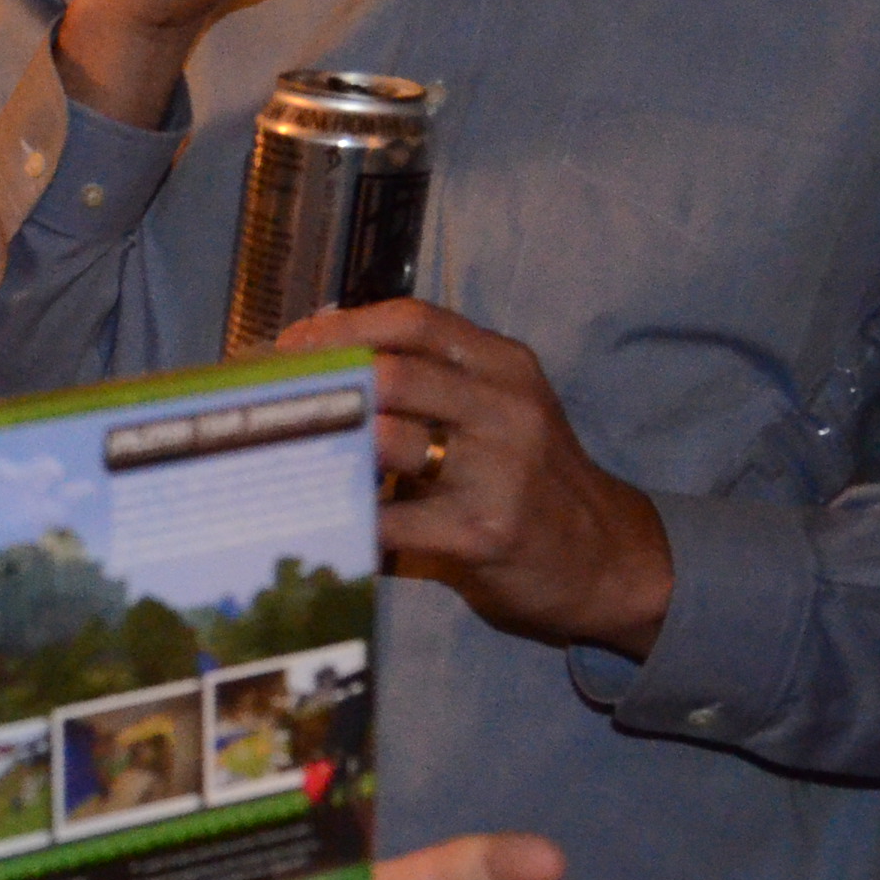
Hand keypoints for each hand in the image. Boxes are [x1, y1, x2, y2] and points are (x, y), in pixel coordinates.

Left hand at [279, 299, 674, 657]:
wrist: (608, 558)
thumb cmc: (530, 479)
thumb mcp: (500, 411)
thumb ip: (433, 383)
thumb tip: (326, 362)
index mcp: (503, 366)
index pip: (415, 321)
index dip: (343, 328)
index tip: (291, 347)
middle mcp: (504, 408)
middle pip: (393, 373)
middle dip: (322, 386)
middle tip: (271, 405)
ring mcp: (498, 470)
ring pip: (387, 441)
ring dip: (326, 450)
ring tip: (280, 458)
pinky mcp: (483, 531)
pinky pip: (391, 520)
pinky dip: (347, 520)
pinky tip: (319, 520)